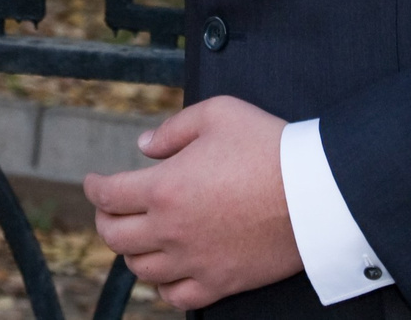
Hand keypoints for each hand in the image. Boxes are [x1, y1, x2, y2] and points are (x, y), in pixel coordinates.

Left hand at [83, 96, 300, 310]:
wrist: (316, 193)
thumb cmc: (268, 148)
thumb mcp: (217, 114)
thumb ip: (173, 129)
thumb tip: (145, 147)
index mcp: (163, 188)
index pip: (107, 195)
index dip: (93, 187)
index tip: (93, 182)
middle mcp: (171, 230)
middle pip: (115, 237)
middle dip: (106, 219)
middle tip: (112, 208)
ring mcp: (195, 261)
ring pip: (140, 269)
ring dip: (132, 251)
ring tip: (140, 236)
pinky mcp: (221, 282)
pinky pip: (176, 296)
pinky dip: (164, 284)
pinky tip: (168, 269)